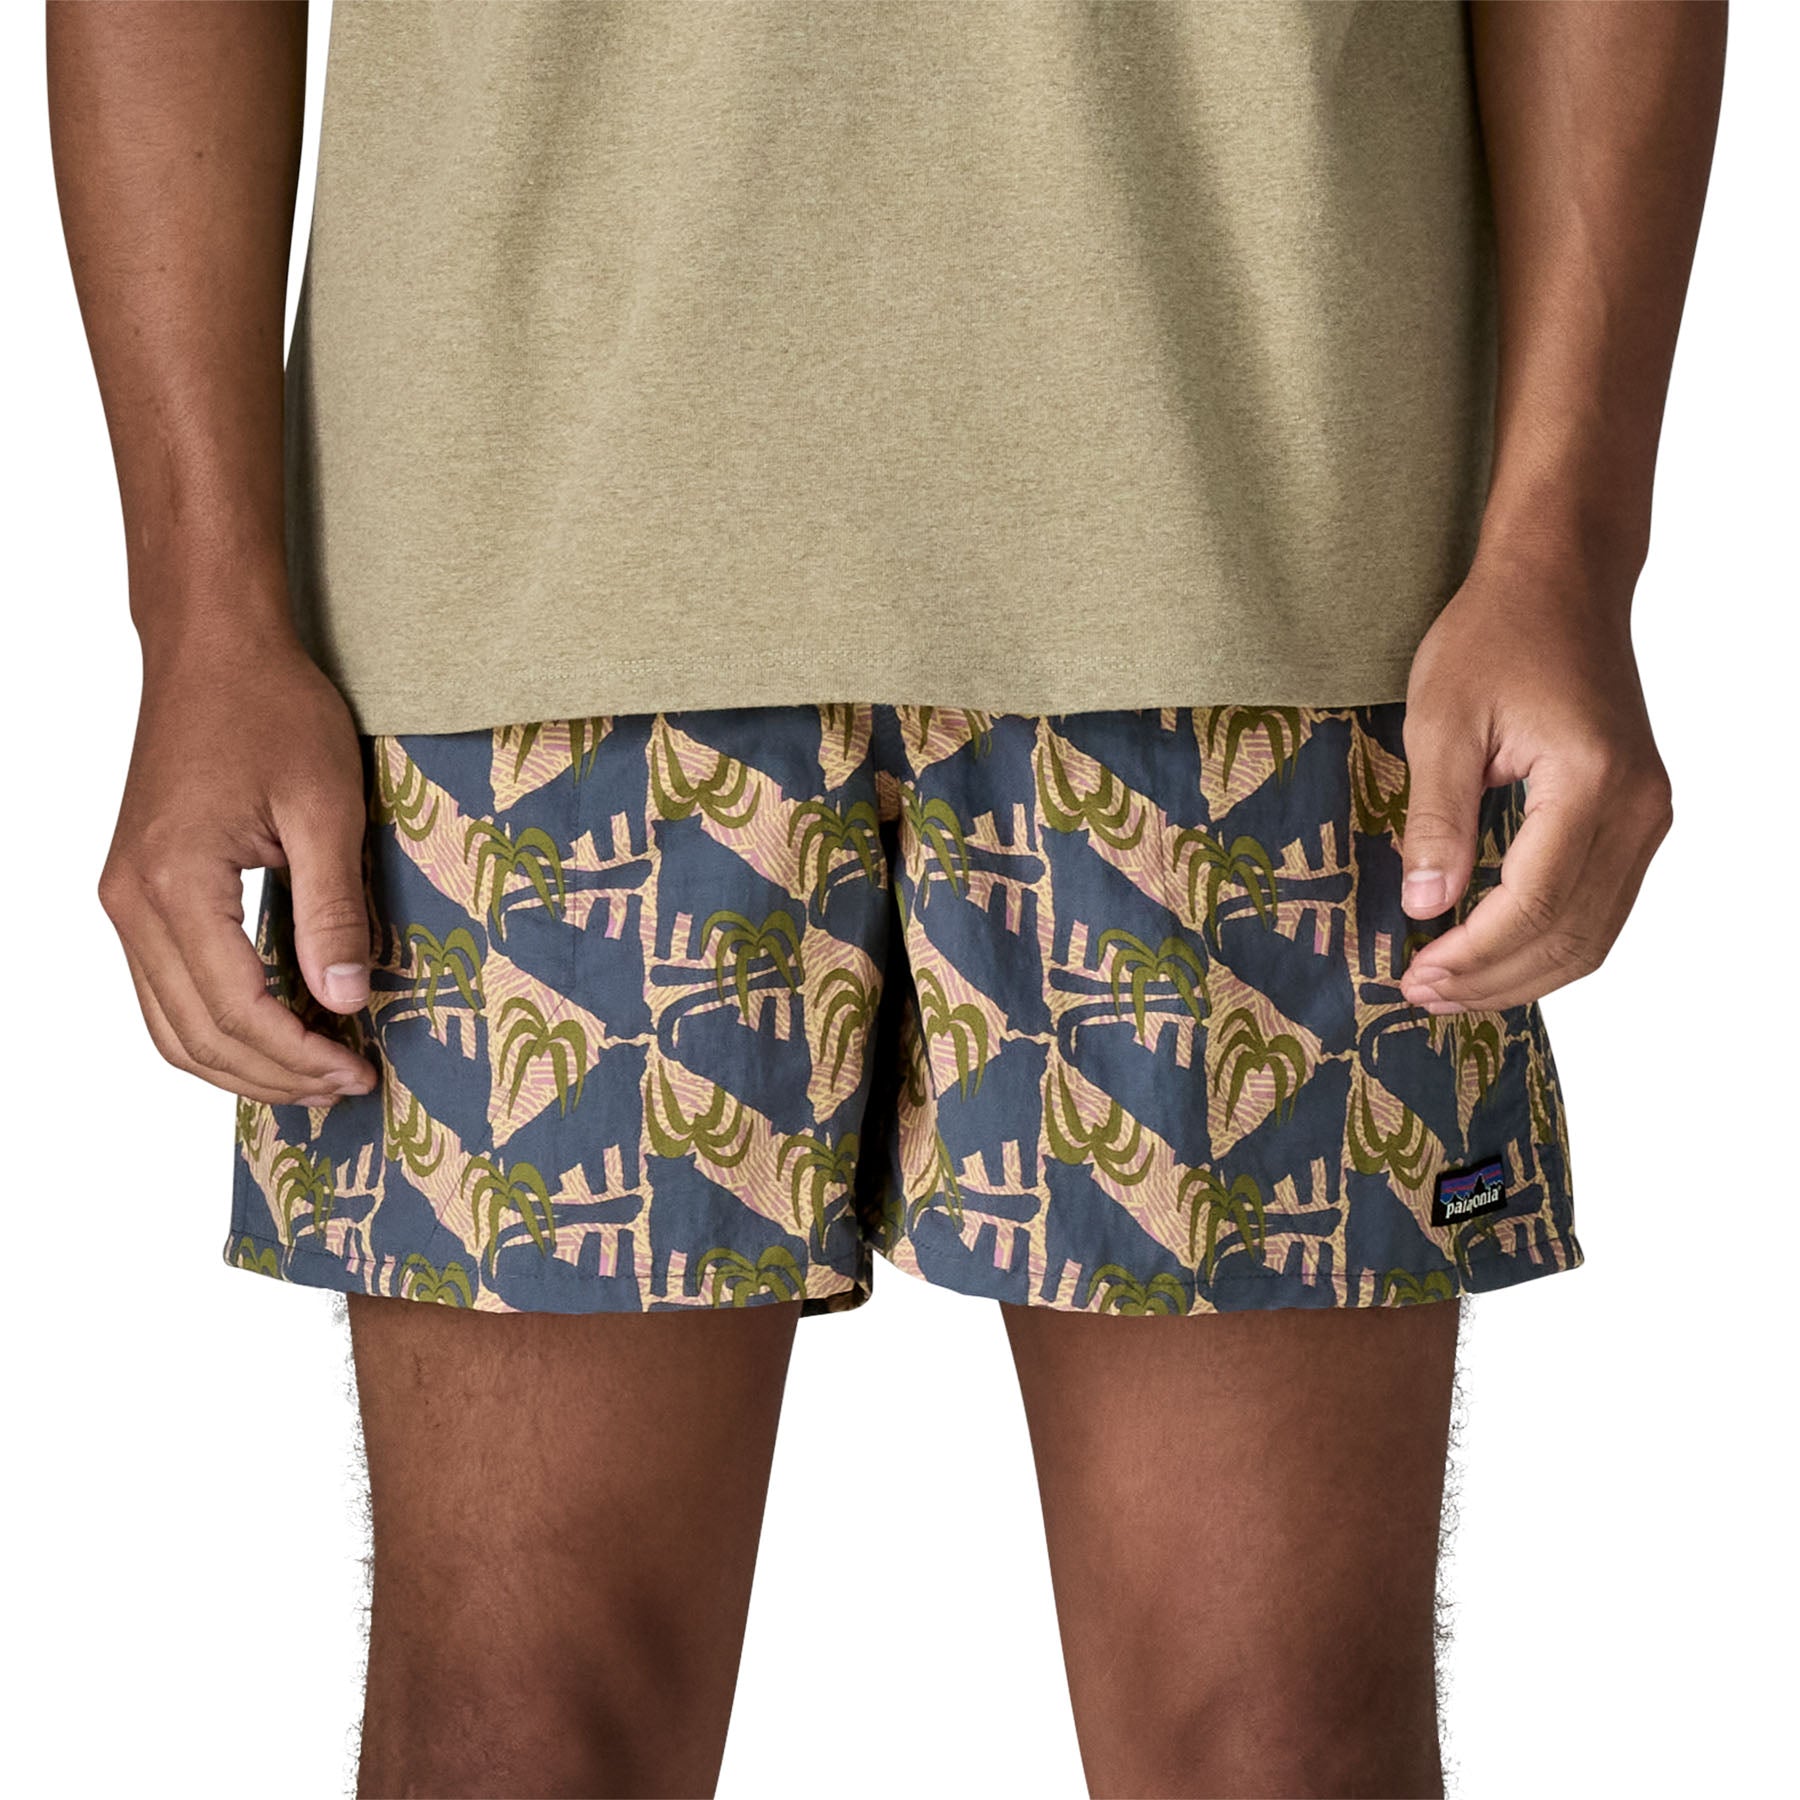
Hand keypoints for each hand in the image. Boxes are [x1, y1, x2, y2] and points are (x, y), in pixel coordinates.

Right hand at [100, 621, 378, 1105]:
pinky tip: (275, 1032)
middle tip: (349, 1085)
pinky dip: (214, 1027)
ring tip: (315, 1076)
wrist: (213, 649)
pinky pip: (164, 989)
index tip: (361, 1072)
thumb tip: (347, 1003)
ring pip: (169, 1025)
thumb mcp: (327, 807)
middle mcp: (131, 902)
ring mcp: (124, 899)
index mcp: (175, 885)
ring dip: (241, 1064)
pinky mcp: (136, 892)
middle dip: (274, 1075)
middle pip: (195, 1035)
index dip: (301, 1055)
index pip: (236, 1010)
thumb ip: (334, 912)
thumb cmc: (274, 710)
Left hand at [1396, 550, 1673, 1013]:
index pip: (1536, 902)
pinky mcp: (1638, 816)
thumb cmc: (1494, 636)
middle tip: (1421, 996)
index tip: (1413, 977)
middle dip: (1494, 978)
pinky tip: (1491, 954)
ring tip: (1448, 988)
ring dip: (1522, 972)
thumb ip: (1435, 819)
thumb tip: (1425, 907)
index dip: (1473, 954)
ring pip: (1595, 933)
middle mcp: (1638, 806)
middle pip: (1573, 934)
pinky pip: (1601, 905)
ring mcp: (1647, 814)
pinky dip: (1548, 942)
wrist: (1559, 582)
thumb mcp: (1440, 721)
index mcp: (1591, 781)